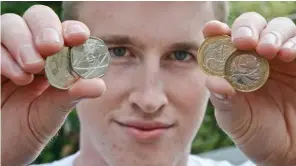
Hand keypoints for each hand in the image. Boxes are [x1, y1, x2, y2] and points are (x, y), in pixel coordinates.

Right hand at [1, 5, 105, 165]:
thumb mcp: (52, 113)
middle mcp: (31, 52)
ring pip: (11, 24)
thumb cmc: (26, 129)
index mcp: (54, 60)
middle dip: (46, 29)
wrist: (0, 150)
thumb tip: (99, 85)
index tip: (79, 37)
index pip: (65, 33)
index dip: (72, 30)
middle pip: (38, 18)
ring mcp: (6, 55)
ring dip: (23, 42)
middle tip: (51, 47)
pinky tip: (18, 76)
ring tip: (33, 67)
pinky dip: (3, 56)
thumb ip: (71, 96)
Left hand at [203, 13, 295, 165]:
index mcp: (232, 68)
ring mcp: (280, 59)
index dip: (216, 32)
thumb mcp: (234, 119)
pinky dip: (293, 43)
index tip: (213, 30)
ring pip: (277, 29)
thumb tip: (213, 81)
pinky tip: (286, 53)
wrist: (287, 151)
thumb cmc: (256, 133)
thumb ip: (223, 101)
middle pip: (250, 27)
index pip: (222, 42)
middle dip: (245, 29)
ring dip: (271, 34)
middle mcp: (255, 59)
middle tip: (243, 41)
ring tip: (267, 49)